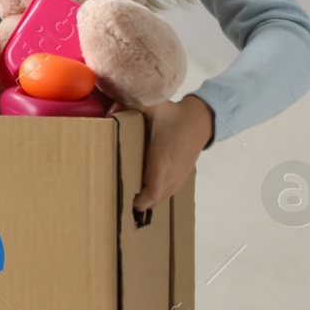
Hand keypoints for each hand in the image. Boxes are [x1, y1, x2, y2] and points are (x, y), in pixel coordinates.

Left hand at [112, 94, 213, 211]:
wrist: (200, 120)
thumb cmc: (174, 115)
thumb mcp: (153, 106)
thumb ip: (130, 107)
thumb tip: (109, 112)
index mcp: (162, 159)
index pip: (153, 191)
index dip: (139, 200)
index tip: (124, 199)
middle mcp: (172, 172)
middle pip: (155, 200)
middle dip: (138, 202)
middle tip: (119, 197)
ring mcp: (179, 176)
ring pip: (161, 198)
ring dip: (147, 200)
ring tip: (129, 194)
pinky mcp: (182, 176)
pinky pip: (168, 192)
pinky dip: (155, 195)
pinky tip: (143, 189)